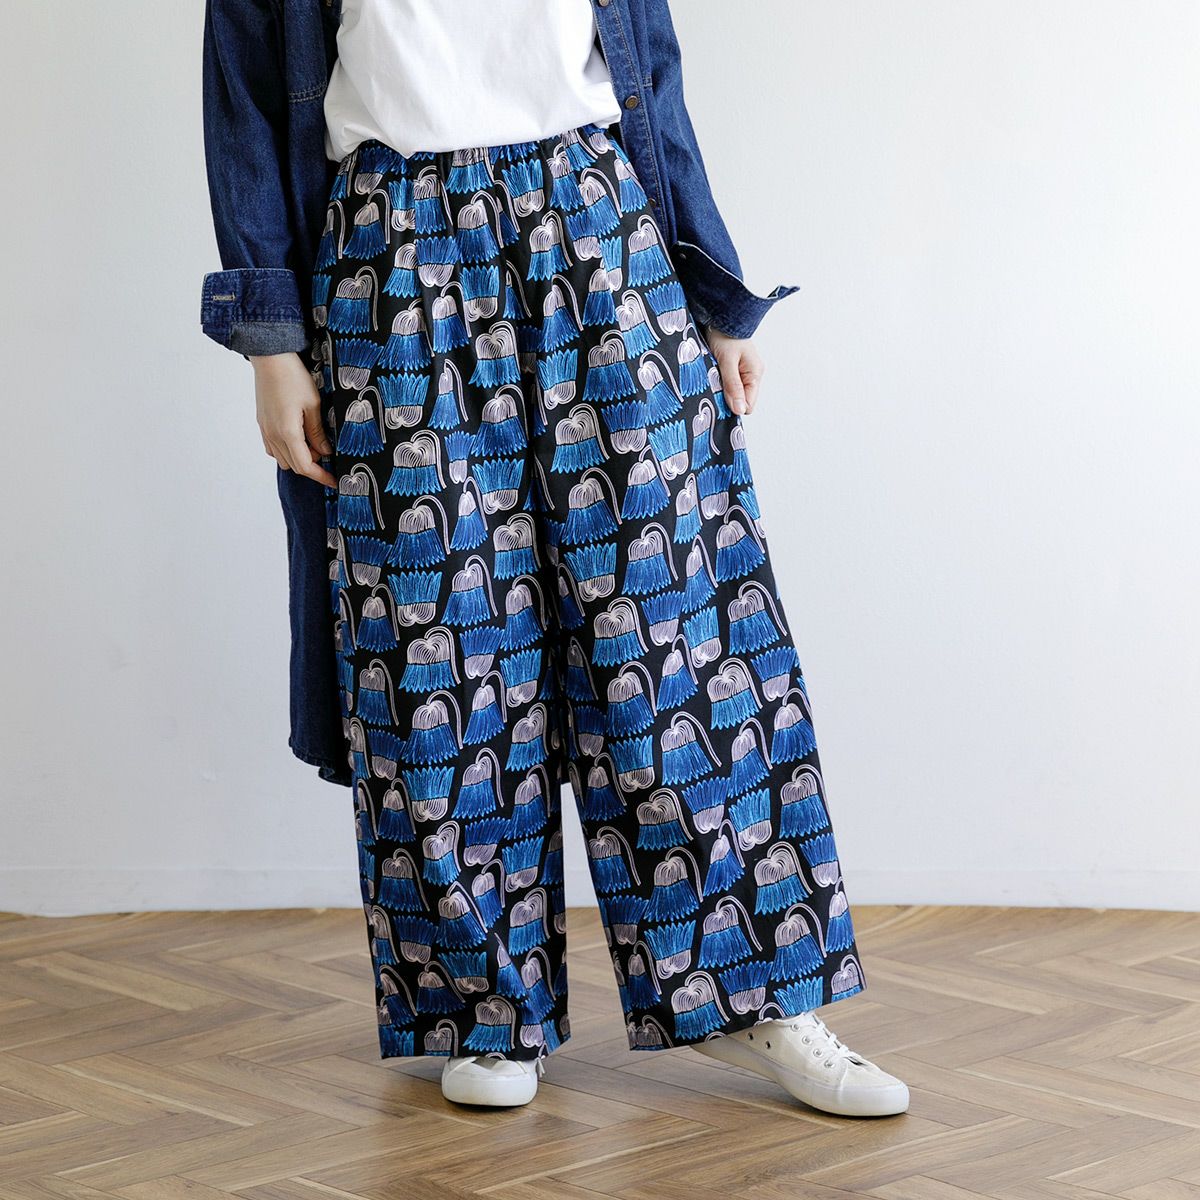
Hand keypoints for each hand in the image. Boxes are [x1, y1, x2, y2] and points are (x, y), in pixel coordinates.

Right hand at [251, 352, 335, 487]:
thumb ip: (318, 432)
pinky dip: (287, 450)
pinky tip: (299, 438)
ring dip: (299, 458)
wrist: (270, 359)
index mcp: (288, 433)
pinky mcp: (262, 424)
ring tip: (314, 443)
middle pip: (294, 466)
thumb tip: (325, 452)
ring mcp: (265, 430)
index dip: (322, 477)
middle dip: (313, 466)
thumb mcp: (314, 405)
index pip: (306, 466)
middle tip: (329, 454)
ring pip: (282, 459)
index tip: (335, 481)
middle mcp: (273, 435)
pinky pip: (273, 448)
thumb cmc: (293, 377)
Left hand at [705, 327, 763, 416]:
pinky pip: (727, 383)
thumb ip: (733, 386)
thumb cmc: (724, 334)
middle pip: (740, 400)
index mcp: (755, 373)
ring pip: (732, 392)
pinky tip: (712, 373)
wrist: (719, 314)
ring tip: (713, 376)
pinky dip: (718, 382)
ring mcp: (742, 371)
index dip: (734, 406)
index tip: (719, 399)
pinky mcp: (733, 367)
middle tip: (714, 385)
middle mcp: (751, 374)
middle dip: (726, 398)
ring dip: (721, 389)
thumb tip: (740, 410)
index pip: (748, 405)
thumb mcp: (727, 361)